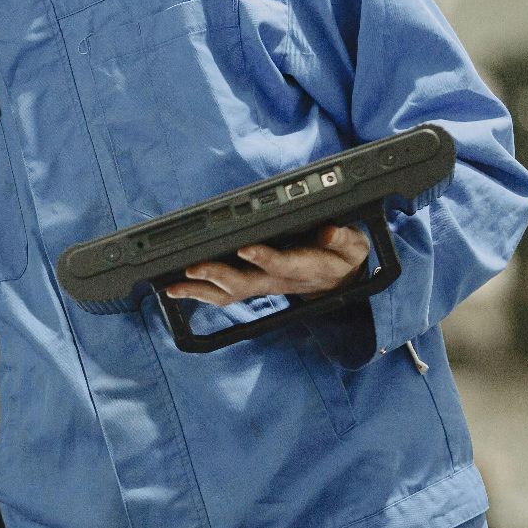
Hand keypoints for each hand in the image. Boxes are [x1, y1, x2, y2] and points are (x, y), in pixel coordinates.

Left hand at [163, 224, 368, 306]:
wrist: (340, 278)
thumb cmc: (343, 257)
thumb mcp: (354, 246)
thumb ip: (343, 239)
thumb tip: (329, 232)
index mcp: (304, 268)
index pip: (281, 265)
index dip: (263, 258)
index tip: (245, 248)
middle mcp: (277, 281)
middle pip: (244, 284)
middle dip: (217, 276)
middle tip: (192, 267)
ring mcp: (262, 285)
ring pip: (228, 294)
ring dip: (200, 290)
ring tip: (173, 286)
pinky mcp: (252, 285)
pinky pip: (223, 295)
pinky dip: (198, 292)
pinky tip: (175, 289)